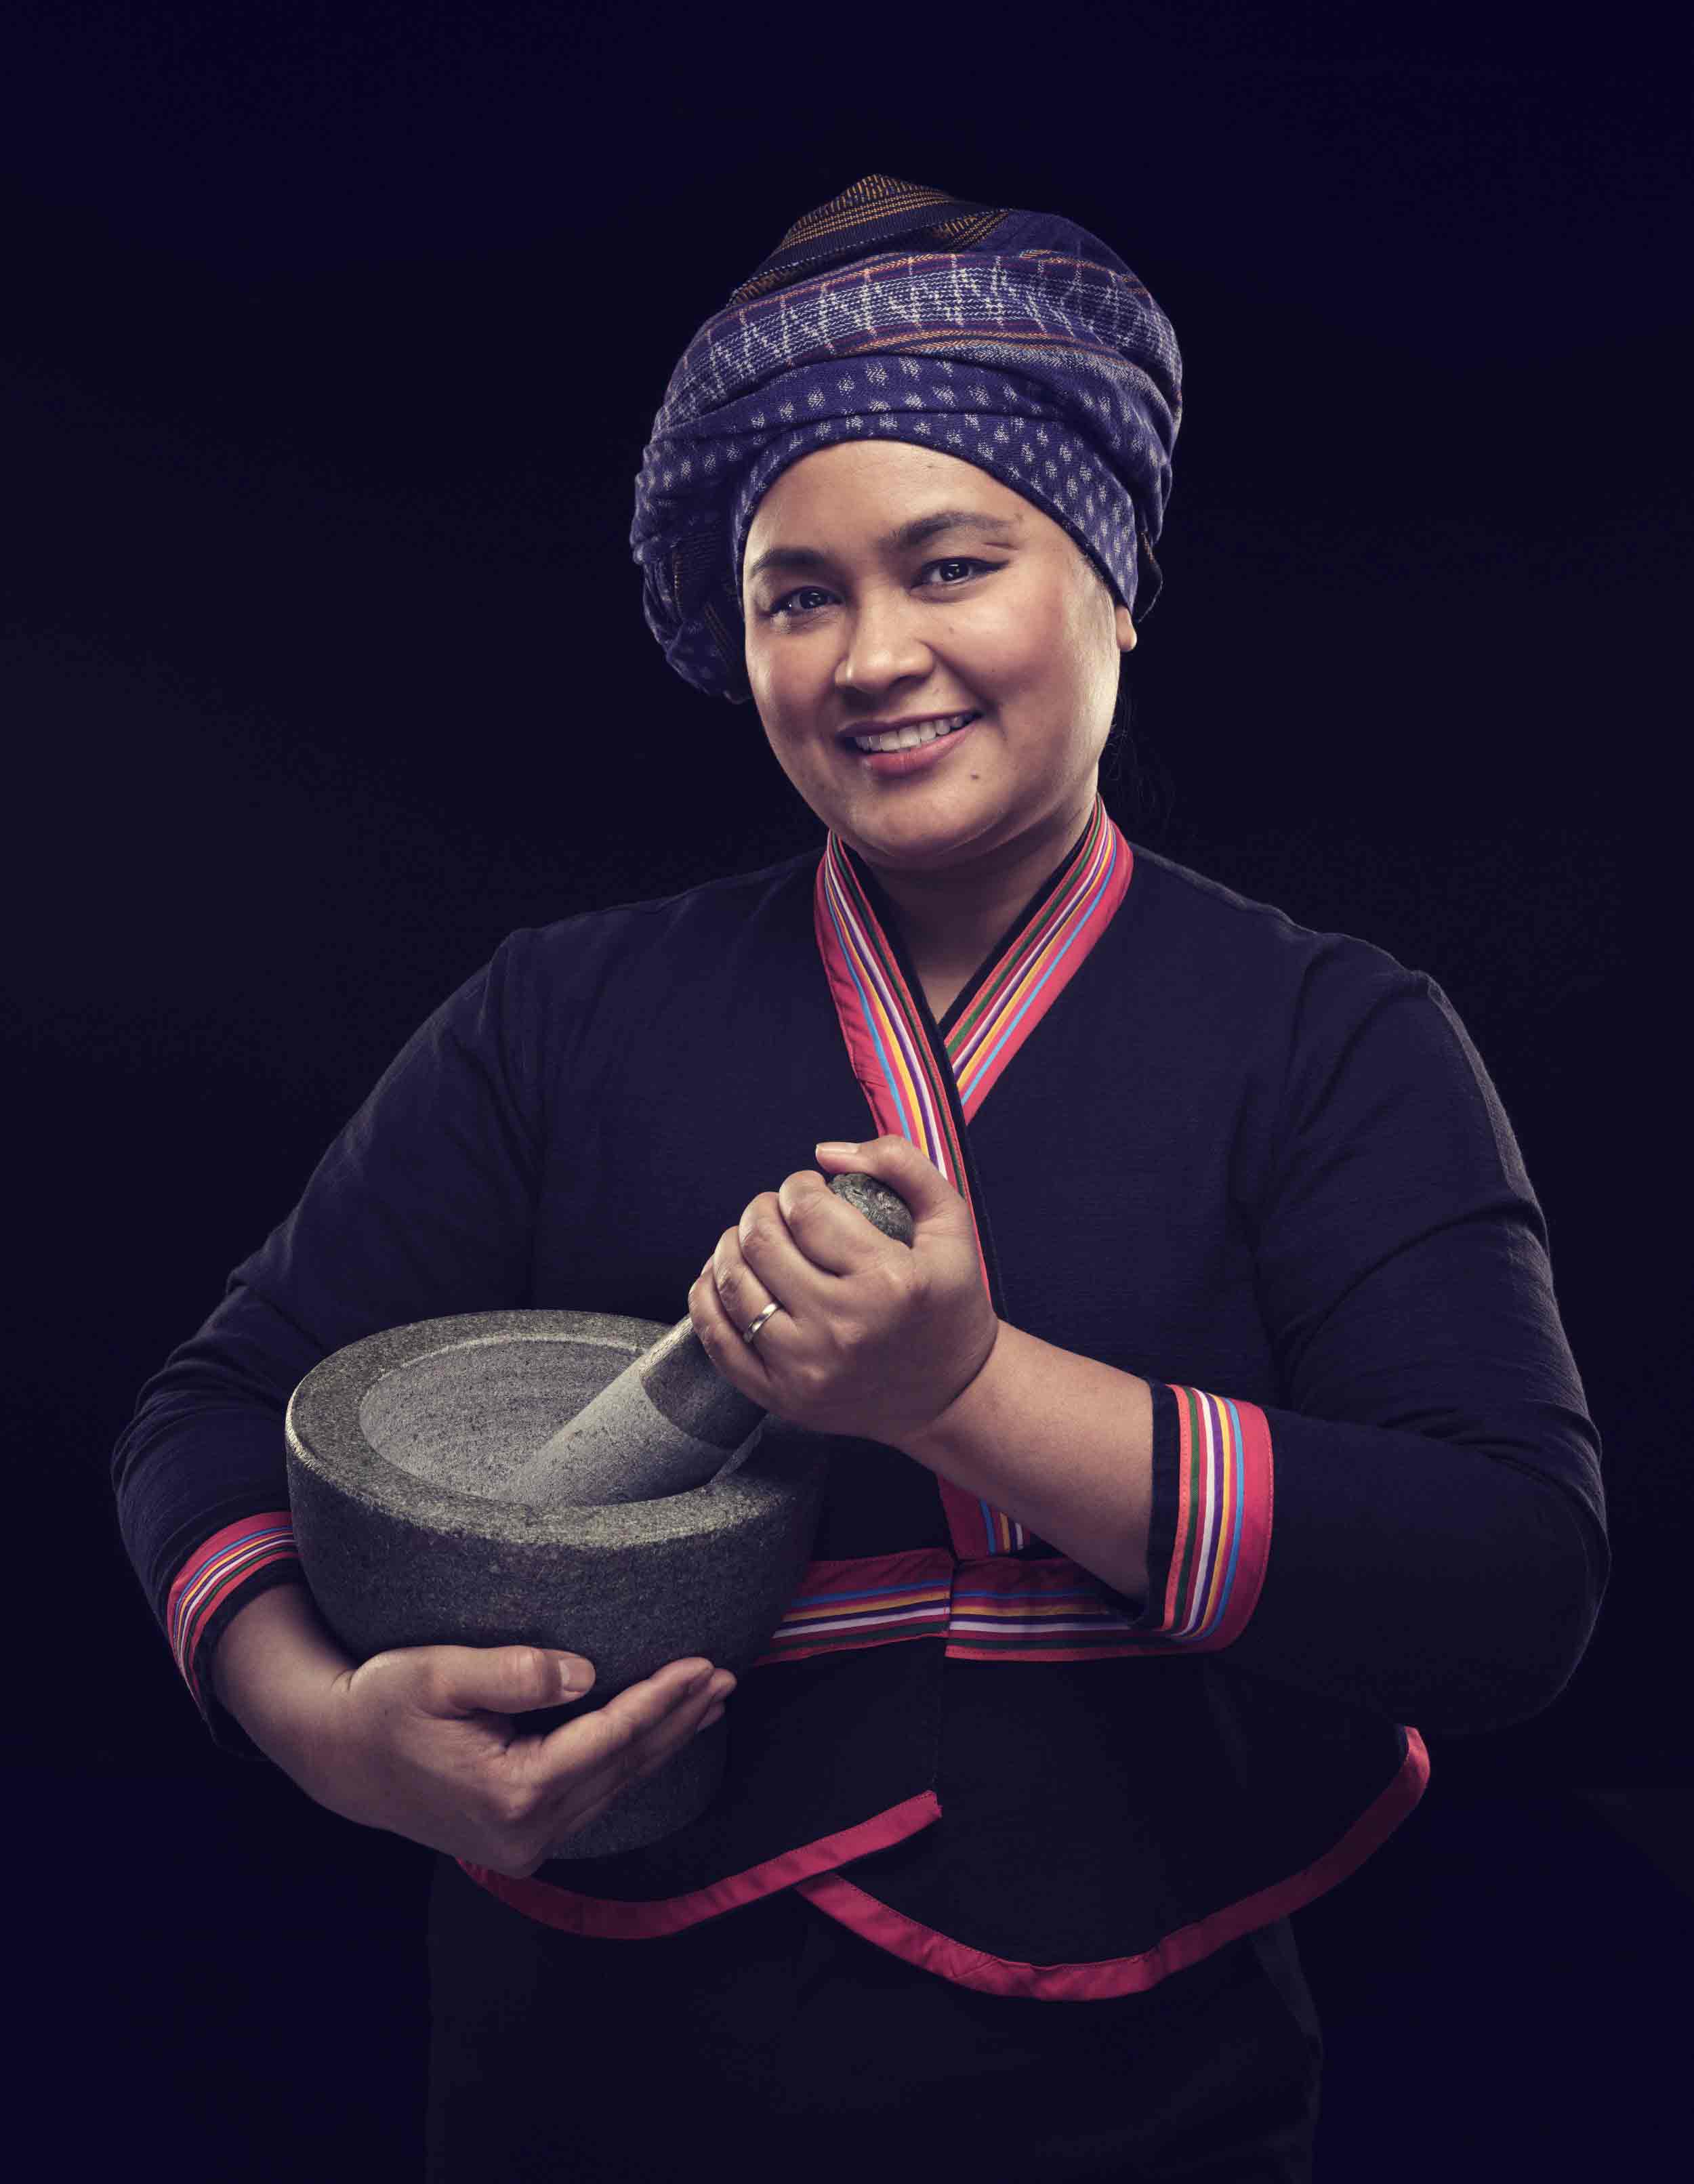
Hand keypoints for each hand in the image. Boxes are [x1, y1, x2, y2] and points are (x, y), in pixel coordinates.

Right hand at [302, 1644, 735, 1877]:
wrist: (339, 1758)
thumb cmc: (382, 1705)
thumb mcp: (436, 1674)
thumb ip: (512, 1674)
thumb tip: (583, 1674)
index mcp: (510, 1791)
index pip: (609, 1739)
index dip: (660, 1700)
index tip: (703, 1664)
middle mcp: (526, 1830)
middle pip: (624, 1767)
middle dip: (678, 1719)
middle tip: (726, 1675)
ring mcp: (525, 1843)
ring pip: (615, 1786)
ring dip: (664, 1741)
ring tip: (708, 1701)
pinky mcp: (521, 1839)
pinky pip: (594, 1796)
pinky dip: (631, 1762)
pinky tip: (658, 1737)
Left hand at [688, 1134, 998, 1448]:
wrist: (952, 1396)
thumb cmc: (950, 1303)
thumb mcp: (951, 1223)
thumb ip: (900, 1164)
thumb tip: (825, 1153)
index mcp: (889, 1282)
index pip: (808, 1210)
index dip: (799, 1185)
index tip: (810, 1189)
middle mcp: (843, 1327)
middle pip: (762, 1242)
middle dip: (762, 1209)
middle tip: (779, 1210)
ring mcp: (807, 1367)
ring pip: (732, 1284)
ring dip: (732, 1245)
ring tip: (754, 1238)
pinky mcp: (782, 1397)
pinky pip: (717, 1339)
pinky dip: (708, 1297)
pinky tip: (725, 1275)